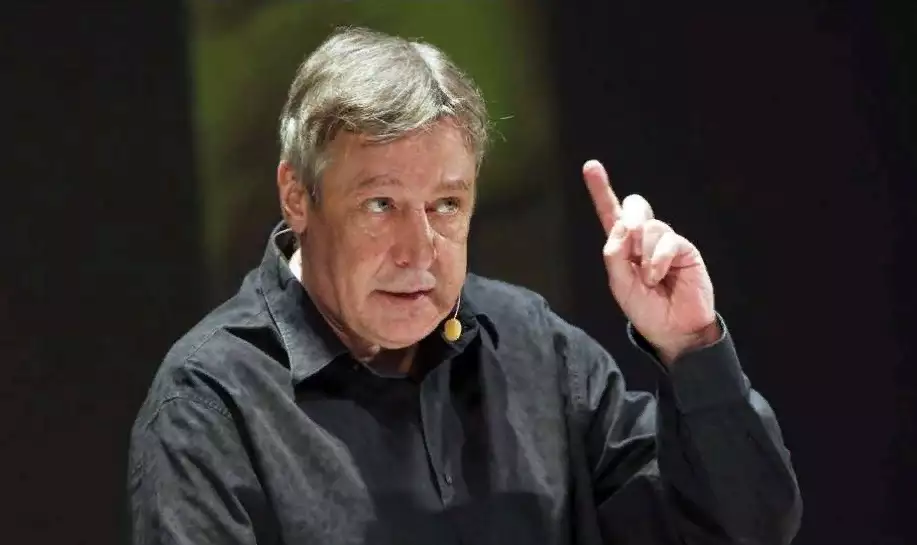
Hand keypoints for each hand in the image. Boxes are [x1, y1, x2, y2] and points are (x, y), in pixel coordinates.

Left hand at [582, 160, 718, 363]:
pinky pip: (667, 241)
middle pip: (634, 206)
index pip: (610, 213)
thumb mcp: (619, 284)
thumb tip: (622, 227)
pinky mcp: (684, 249)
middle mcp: (644, 239)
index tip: (591, 166)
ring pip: (650, 226)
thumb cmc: (644, 309)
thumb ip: (614, 255)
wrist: (673, 330)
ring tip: (649, 279)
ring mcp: (665, 242)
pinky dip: (657, 260)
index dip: (601, 190)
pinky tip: (657, 277)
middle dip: (629, 218)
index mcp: (623, 246)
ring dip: (643, 254)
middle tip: (629, 240)